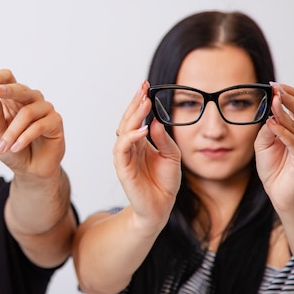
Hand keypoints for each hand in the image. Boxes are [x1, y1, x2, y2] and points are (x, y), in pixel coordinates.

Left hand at [0, 69, 63, 179]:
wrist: (30, 171)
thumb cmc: (14, 150)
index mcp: (15, 100)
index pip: (9, 78)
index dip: (0, 76)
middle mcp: (31, 101)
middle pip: (22, 88)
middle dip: (7, 89)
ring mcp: (45, 110)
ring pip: (28, 112)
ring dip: (13, 131)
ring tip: (4, 146)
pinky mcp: (55, 122)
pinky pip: (39, 125)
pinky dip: (25, 137)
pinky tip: (16, 147)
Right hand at [113, 81, 180, 230]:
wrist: (160, 208)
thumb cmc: (164, 182)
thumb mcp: (171, 155)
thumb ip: (163, 138)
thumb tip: (155, 121)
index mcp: (139, 142)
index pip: (136, 117)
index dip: (139, 102)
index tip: (146, 85)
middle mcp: (129, 147)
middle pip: (127, 120)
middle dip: (135, 103)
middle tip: (143, 88)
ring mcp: (124, 157)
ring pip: (123, 131)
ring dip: (133, 116)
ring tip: (144, 103)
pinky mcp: (123, 169)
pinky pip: (122, 149)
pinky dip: (130, 137)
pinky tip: (142, 129)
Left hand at [254, 82, 293, 209]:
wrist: (278, 192)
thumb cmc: (273, 166)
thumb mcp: (263, 142)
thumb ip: (267, 128)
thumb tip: (269, 113)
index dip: (287, 93)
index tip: (273, 84)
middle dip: (287, 98)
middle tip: (276, 88)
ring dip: (284, 112)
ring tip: (273, 101)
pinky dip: (283, 132)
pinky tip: (273, 124)